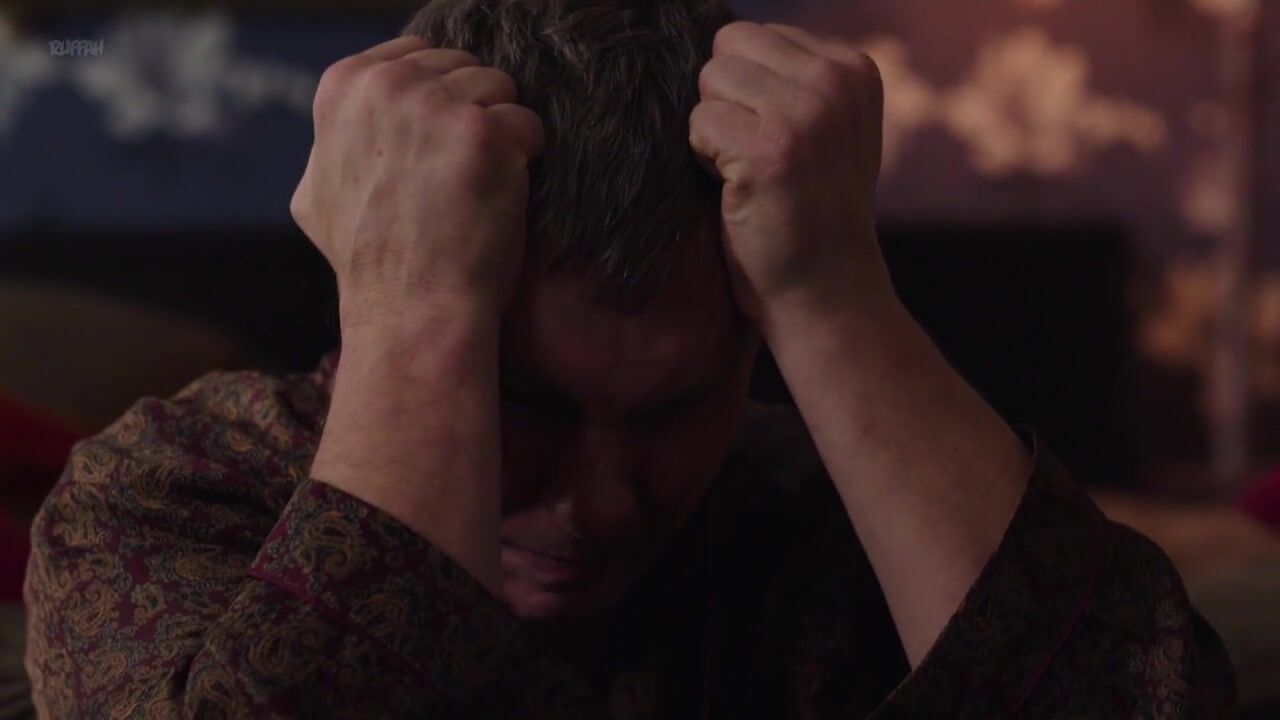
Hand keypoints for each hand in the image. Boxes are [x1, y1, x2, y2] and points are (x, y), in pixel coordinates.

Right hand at [290, 36, 545, 334]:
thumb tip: (351, 119)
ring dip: (500, 135)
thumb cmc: (370, 261)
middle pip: (462, 67)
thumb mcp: (317, 192)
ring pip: (499, 90)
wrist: (412, 308)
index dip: (438, 101)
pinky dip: (524, 159)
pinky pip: (527, 124)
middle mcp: (386, 86)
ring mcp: (436, 106)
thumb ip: (337, 140)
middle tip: (456, 175)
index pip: (418, 54)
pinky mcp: (484, 134)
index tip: (432, 152)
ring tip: (475, 188)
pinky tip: (498, 197)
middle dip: (471, 113)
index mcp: (343, 86)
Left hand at [689, 21, 888, 325]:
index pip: (757, 36)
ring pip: (712, 79)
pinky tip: (737, 190)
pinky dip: (703, 159)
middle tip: (753, 156)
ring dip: (713, 129)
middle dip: (725, 101)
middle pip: (730, 47)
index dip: (747, 92)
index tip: (776, 143)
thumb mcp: (827, 131)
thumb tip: (719, 45)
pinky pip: (699, 122)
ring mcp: (805, 112)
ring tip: (747, 172)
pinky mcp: (769, 148)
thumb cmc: (812, 217)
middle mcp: (836, 81)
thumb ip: (792, 82)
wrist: (826, 294)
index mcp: (854, 69)